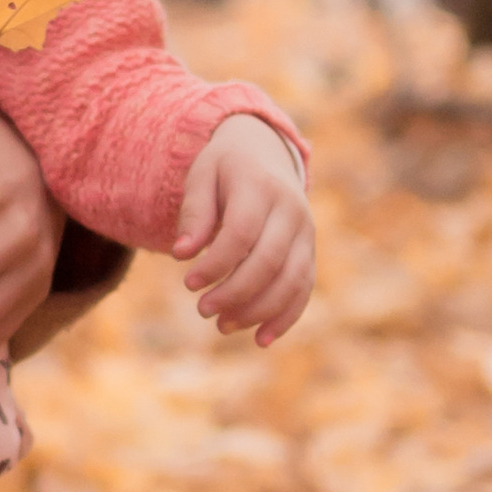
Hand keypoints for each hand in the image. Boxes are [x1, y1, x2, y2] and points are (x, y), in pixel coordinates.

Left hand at [175, 116, 312, 343]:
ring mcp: (306, 232)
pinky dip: (286, 317)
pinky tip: (261, 339)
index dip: (216, 263)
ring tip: (222, 326)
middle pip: (269, 261)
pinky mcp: (310, 251)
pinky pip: (305, 288)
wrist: (266, 152)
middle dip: (235, 292)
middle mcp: (291, 210)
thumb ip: (194, 212)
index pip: (241, 233)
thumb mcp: (202, 175)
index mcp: (260, 186)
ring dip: (258, 310)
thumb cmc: (225, 168)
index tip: (188, 283)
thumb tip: (181, 254)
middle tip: (202, 310)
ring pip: (292, 280)